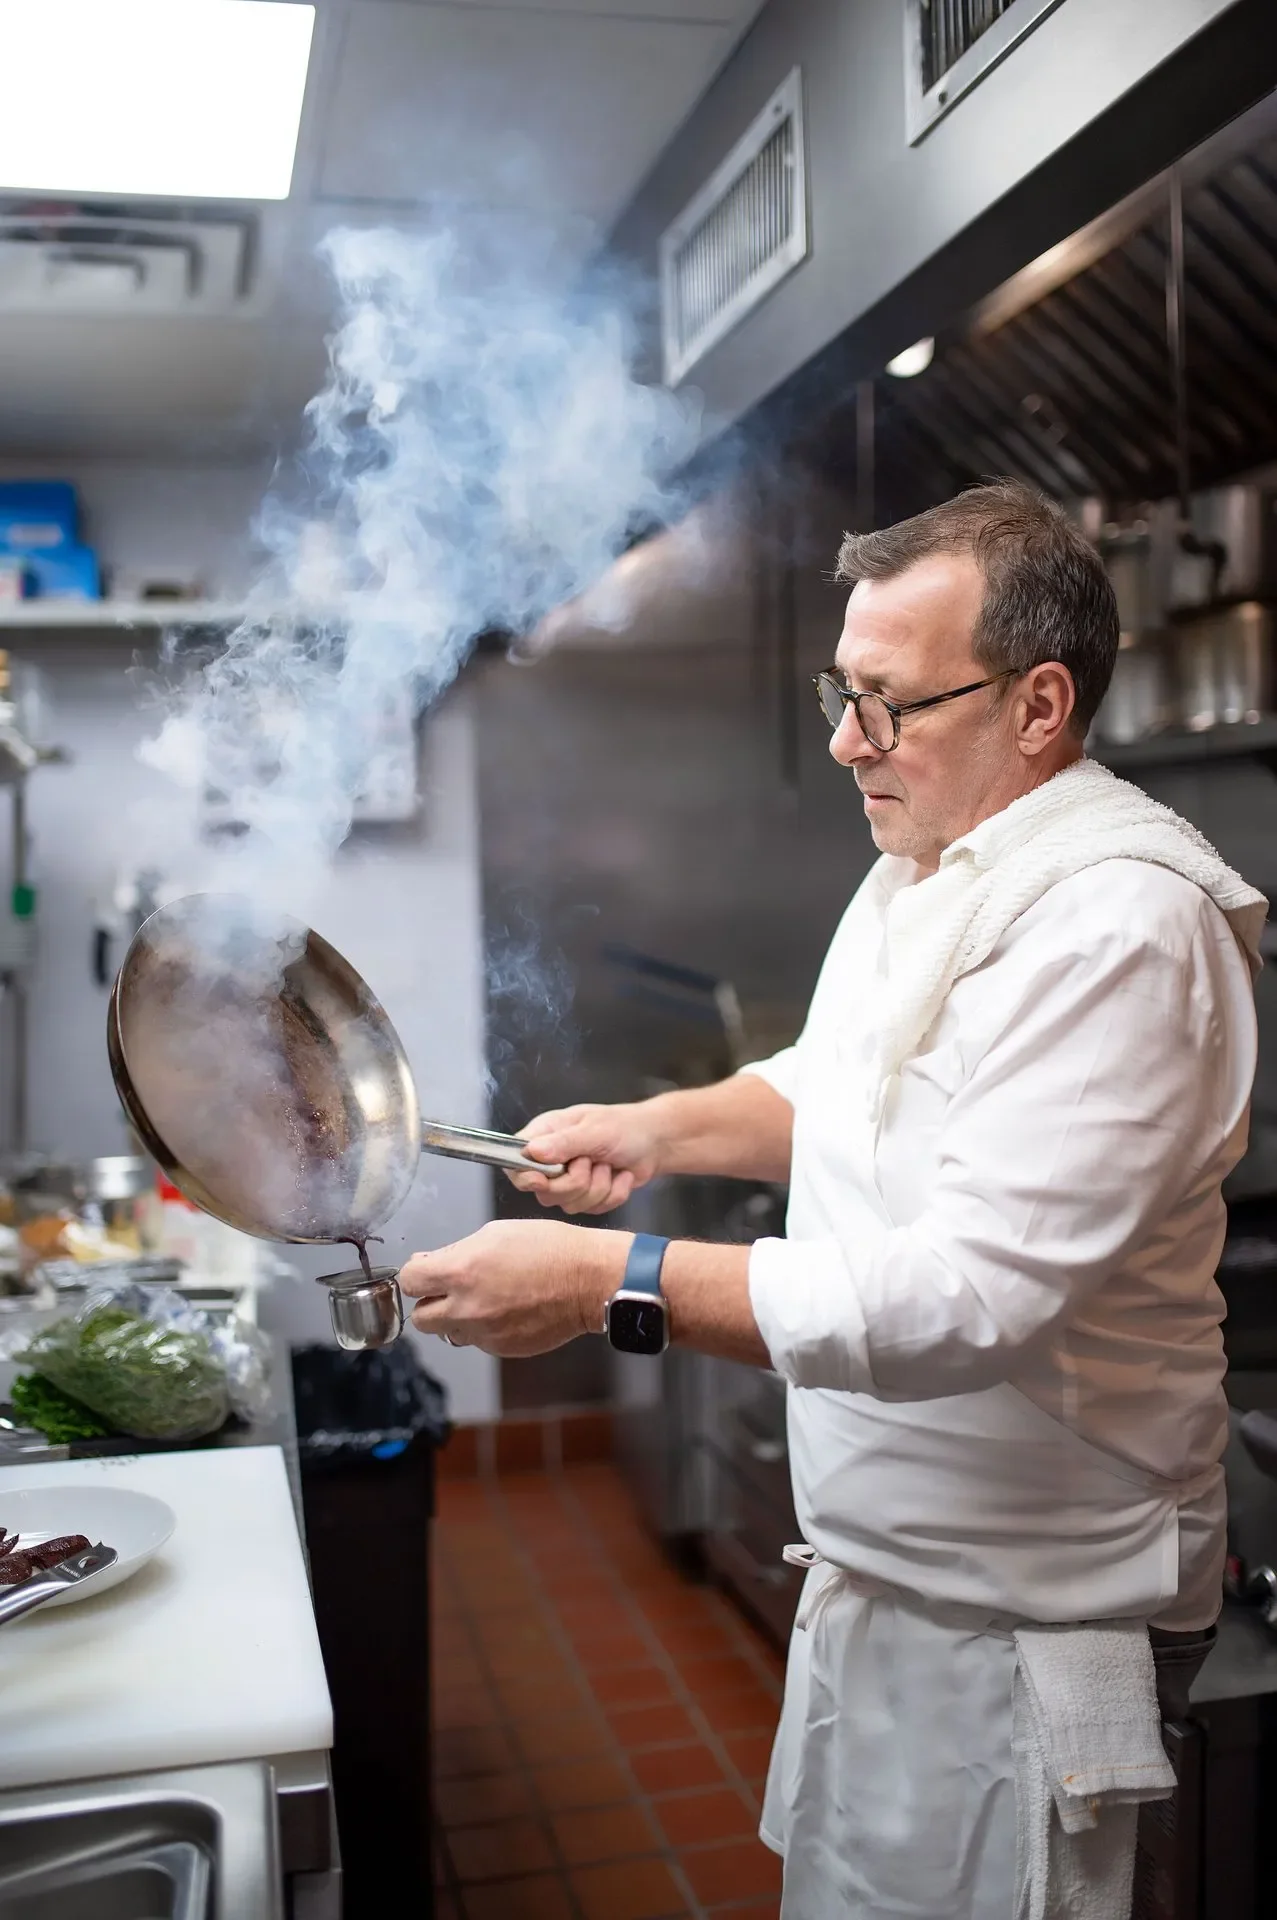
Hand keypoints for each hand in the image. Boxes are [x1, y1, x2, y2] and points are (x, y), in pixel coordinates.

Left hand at [399, 1219, 628, 1356]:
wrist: (588, 1279)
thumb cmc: (548, 1248)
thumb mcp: (495, 1233)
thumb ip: (456, 1252)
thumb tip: (429, 1264)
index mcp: (461, 1272)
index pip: (408, 1281)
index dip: (416, 1273)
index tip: (426, 1270)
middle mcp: (467, 1308)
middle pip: (420, 1317)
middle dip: (431, 1301)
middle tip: (450, 1288)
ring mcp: (484, 1333)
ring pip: (449, 1331)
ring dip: (457, 1317)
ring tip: (485, 1298)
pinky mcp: (502, 1348)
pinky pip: (478, 1341)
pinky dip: (484, 1328)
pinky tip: (506, 1309)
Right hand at [509, 1102, 663, 1214]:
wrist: (654, 1142)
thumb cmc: (624, 1127)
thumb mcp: (595, 1130)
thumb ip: (564, 1143)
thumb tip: (532, 1152)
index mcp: (545, 1136)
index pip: (516, 1162)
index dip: (526, 1177)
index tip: (543, 1180)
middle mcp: (552, 1161)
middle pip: (545, 1192)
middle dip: (575, 1182)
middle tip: (592, 1161)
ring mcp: (568, 1182)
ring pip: (570, 1205)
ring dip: (598, 1187)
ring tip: (608, 1165)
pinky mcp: (587, 1198)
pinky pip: (593, 1210)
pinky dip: (613, 1194)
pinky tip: (620, 1176)